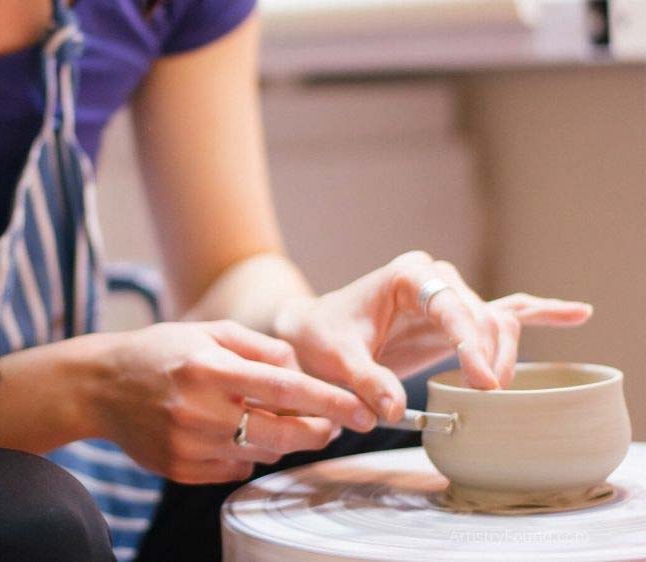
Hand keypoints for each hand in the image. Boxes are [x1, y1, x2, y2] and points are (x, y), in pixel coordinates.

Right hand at [90, 321, 377, 483]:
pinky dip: (244, 454)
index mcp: (211, 368)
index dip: (331, 402)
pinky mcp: (180, 469)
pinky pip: (234, 469)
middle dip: (317, 431)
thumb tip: (301, 373)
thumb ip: (260, 348)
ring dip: (279, 441)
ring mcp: (189, 444)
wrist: (101, 386)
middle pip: (282, 434)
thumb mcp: (210, 332)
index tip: (363, 412)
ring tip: (266, 418)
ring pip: (261, 454)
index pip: (286, 390)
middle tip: (330, 424)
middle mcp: (200, 409)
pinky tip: (228, 433)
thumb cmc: (161, 352)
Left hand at [272, 252, 592, 422]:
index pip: (452, 309)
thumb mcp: (336, 359)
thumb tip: (395, 411)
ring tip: (497, 386)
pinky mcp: (455, 318)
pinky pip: (505, 312)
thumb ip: (365, 381)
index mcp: (408, 276)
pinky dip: (541, 312)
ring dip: (503, 354)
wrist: (315, 332)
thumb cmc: (322, 338)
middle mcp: (436, 279)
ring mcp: (449, 296)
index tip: (483, 382)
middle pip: (483, 316)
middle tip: (487, 396)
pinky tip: (577, 313)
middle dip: (490, 356)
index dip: (471, 345)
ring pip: (497, 321)